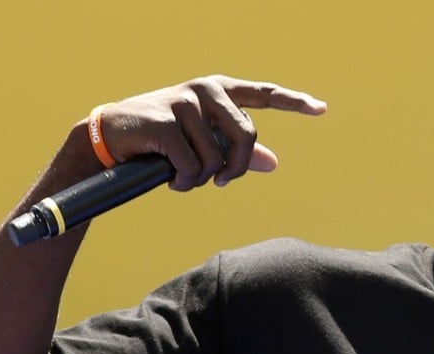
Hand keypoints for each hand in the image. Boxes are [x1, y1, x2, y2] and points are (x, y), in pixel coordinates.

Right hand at [94, 75, 326, 190]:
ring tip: (184, 176)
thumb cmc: (164, 139)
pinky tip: (172, 178)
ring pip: (217, 158)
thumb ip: (238, 149)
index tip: (321, 109)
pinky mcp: (165, 121)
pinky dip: (185, 182)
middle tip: (222, 182)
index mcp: (220, 91)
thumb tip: (273, 163)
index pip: (265, 95)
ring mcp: (185, 102)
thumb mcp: (205, 141)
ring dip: (202, 179)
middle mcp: (206, 90)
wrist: (112, 137)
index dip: (295, 102)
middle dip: (237, 168)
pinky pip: (193, 166)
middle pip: (248, 136)